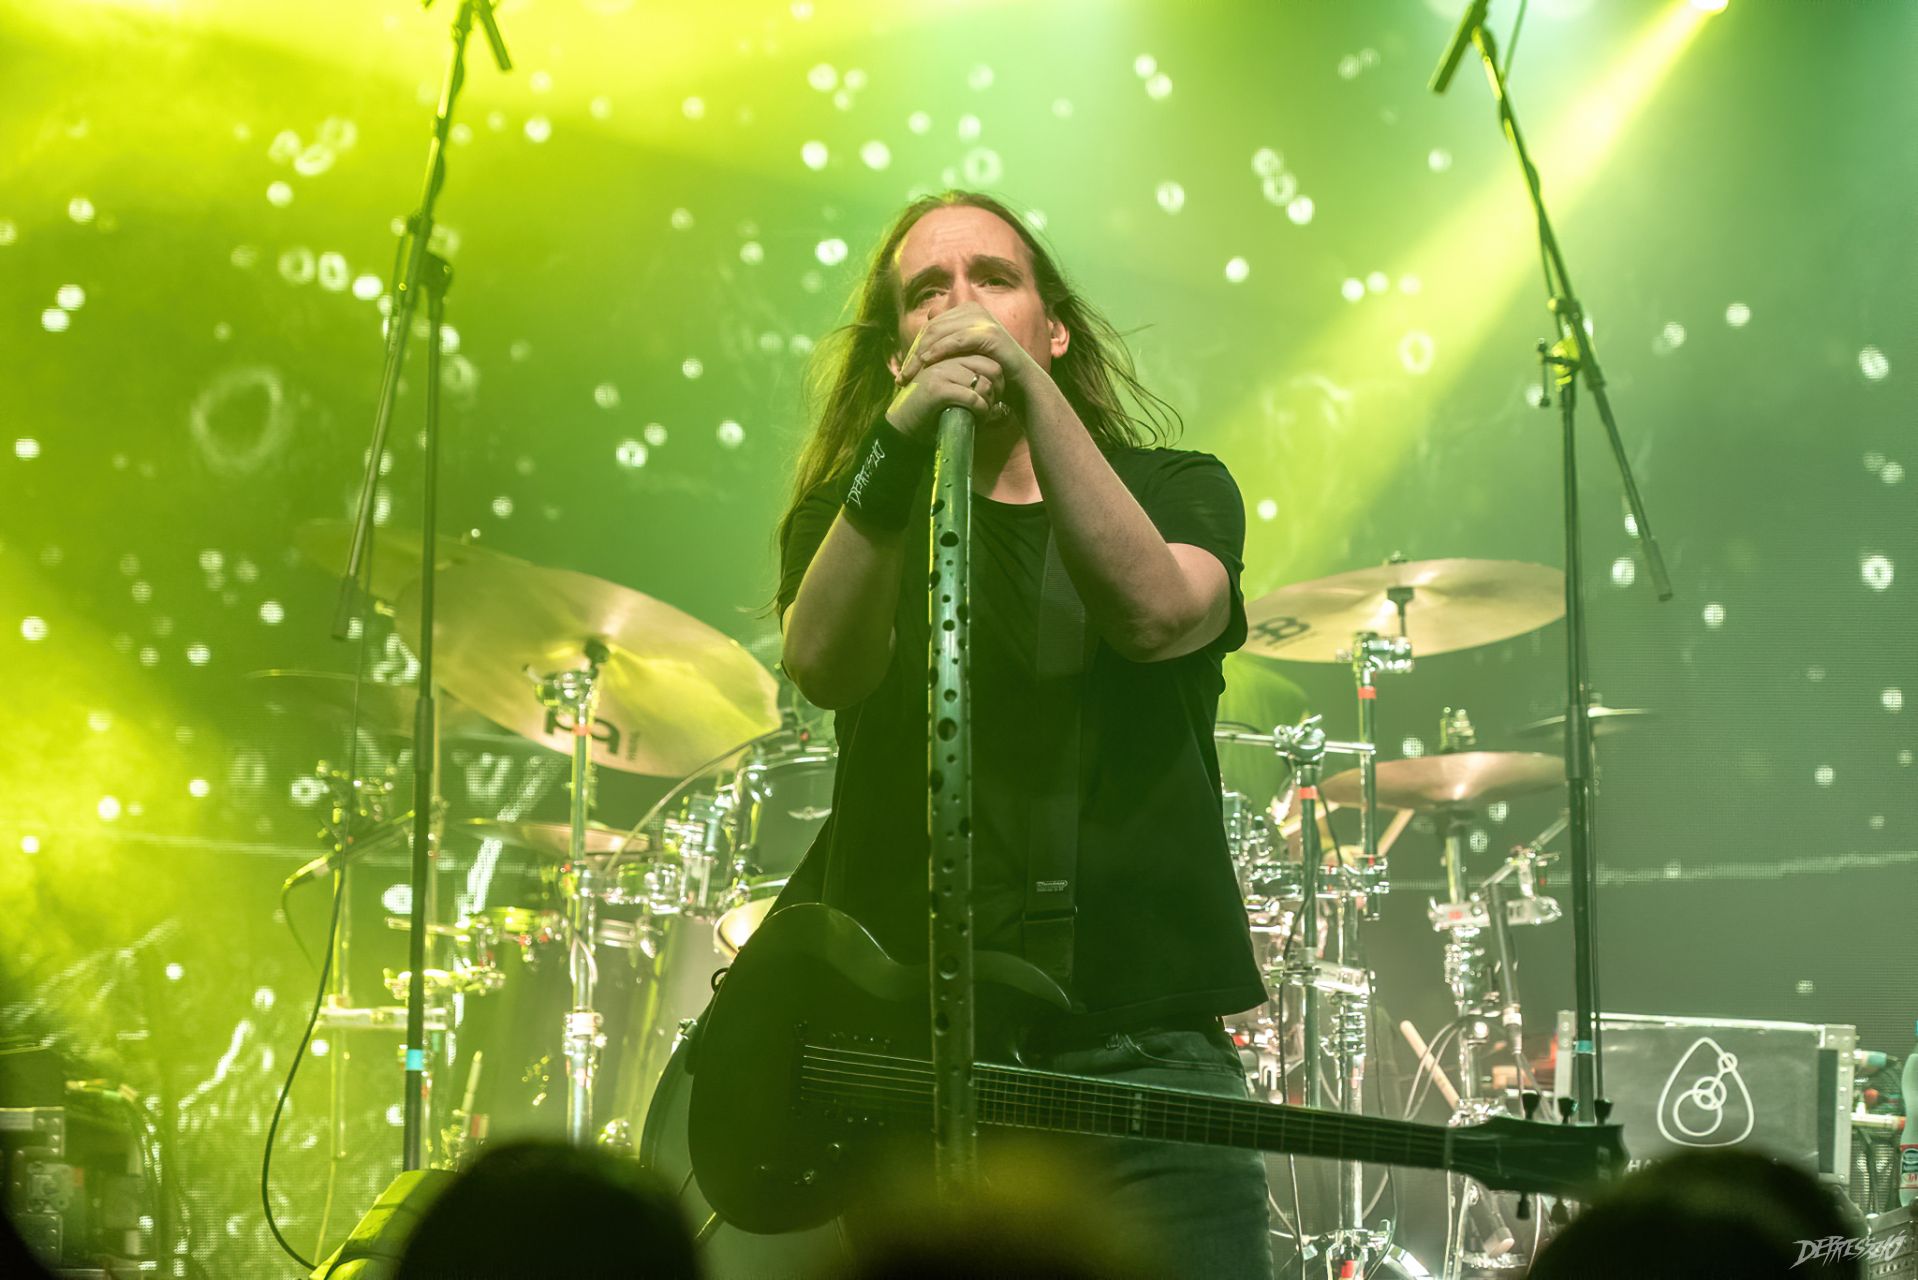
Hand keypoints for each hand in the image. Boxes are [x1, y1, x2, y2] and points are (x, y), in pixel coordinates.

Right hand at [883, 353, 1004, 442]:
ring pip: (983, 383)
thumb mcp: (948, 385)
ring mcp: (941, 372)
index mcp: (948, 353)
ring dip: (989, 403)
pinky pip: (972, 398)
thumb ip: (965, 377)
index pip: (987, 358)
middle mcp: (944, 358)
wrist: (902, 424)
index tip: (995, 395)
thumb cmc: (928, 407)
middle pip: (990, 367)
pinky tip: (978, 420)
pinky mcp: (938, 389)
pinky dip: (981, 412)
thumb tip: (997, 380)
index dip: (996, 378)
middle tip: (993, 405)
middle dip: (997, 389)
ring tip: (984, 415)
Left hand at [892, 302, 1039, 391]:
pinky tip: (926, 363)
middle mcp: (973, 310)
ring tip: (909, 374)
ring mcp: (982, 319)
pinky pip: (956, 340)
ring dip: (921, 355)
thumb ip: (949, 335)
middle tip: (902, 377)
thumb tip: (931, 312)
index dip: (913, 348)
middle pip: (932, 329)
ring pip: (940, 333)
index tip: (903, 373)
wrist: (1020, 384)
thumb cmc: (990, 371)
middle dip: (914, 354)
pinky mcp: (989, 333)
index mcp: (966, 311)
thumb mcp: (966, 352)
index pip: (930, 327)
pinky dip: (939, 351)